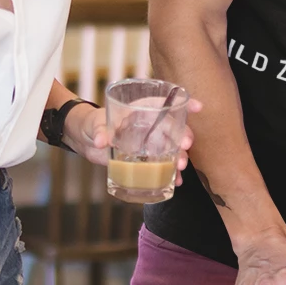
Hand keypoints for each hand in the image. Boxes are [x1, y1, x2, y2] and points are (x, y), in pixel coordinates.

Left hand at [66, 99, 202, 184]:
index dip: (183, 102)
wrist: (87, 141)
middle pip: (174, 128)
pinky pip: (164, 165)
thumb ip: (99, 131)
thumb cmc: (92, 124)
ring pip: (172, 148)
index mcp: (140, 110)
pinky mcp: (147, 159)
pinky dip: (171, 174)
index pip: (164, 103)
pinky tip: (177, 181)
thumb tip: (101, 141)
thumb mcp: (93, 125)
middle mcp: (150, 125)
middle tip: (185, 147)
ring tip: (180, 168)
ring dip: (180, 157)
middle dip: (184, 136)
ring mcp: (150, 143)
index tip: (198, 107)